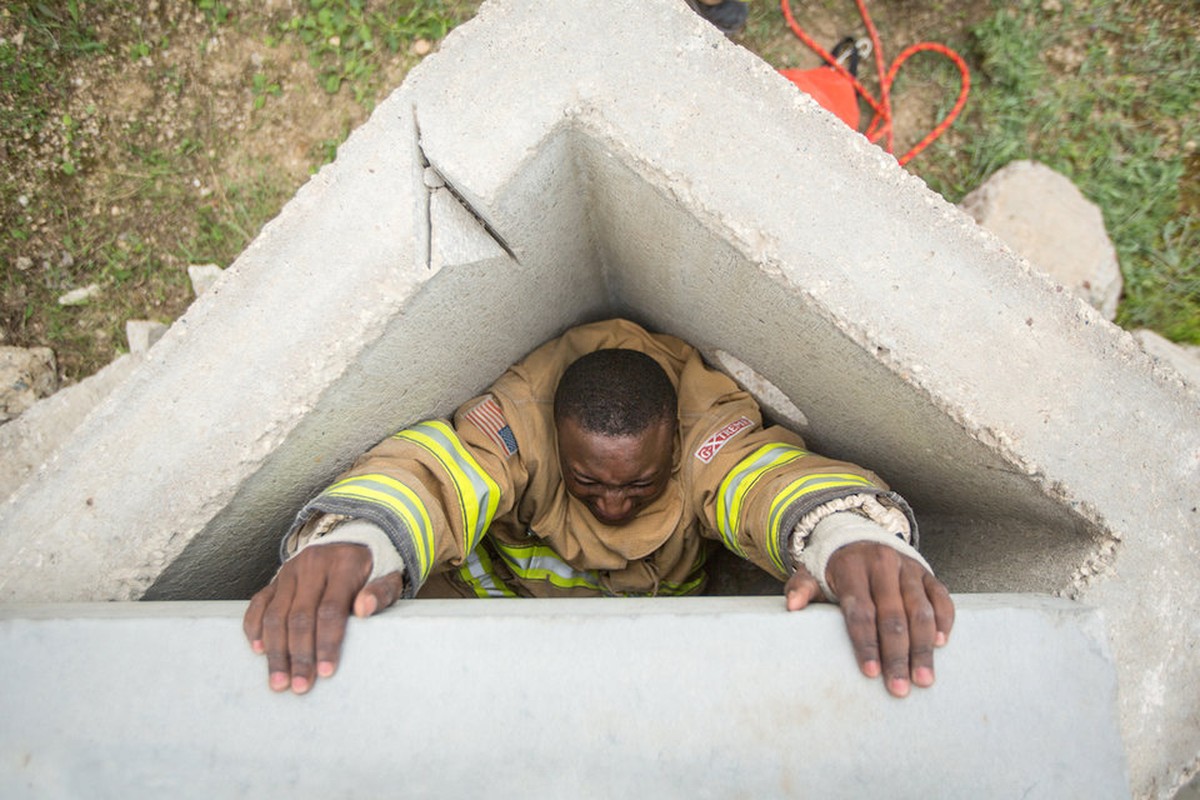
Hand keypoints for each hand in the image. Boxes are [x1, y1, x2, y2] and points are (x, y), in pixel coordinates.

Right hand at [242, 543, 404, 693]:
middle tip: (300, 686)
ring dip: (276, 651)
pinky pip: (259, 603)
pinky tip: (258, 650)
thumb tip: (365, 609)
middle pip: (300, 616)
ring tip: (278, 681)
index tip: (326, 671)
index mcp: (343, 564)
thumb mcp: (388, 577)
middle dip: (298, 655)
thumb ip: (380, 593)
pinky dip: (255, 627)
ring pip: (276, 614)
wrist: (354, 543)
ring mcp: (290, 571)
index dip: (327, 642)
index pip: (330, 609)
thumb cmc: (373, 570)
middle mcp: (312, 565)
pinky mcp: (276, 578)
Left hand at [784, 541, 953, 697]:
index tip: (870, 673)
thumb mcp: (811, 573)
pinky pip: (941, 598)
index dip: (866, 643)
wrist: (859, 538)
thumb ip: (801, 588)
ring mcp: (908, 568)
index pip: (861, 611)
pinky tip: (941, 645)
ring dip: (923, 647)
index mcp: (851, 567)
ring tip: (923, 679)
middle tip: (900, 688)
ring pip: (920, 611)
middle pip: (893, 616)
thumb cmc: (834, 569)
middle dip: (897, 655)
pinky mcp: (927, 572)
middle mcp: (883, 564)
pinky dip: (944, 621)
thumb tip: (791, 606)